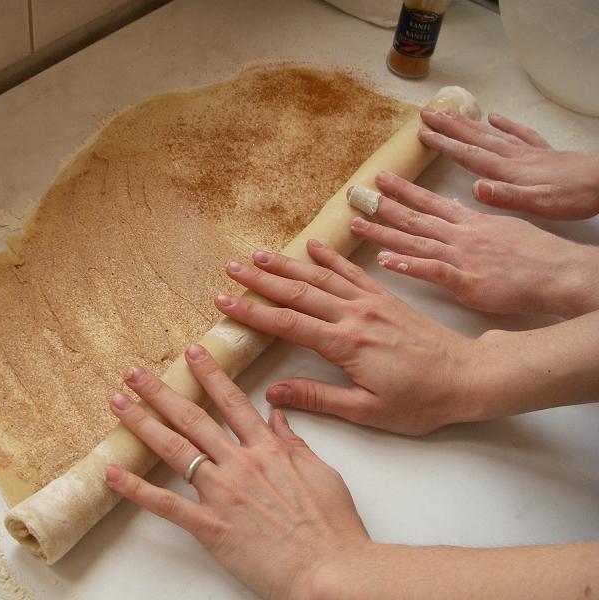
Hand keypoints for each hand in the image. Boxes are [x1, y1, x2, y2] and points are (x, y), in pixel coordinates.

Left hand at [105, 346, 369, 599]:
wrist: (330, 571)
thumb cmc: (332, 527)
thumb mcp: (322, 473)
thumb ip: (295, 443)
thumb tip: (277, 416)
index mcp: (269, 449)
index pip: (232, 401)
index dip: (210, 374)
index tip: (193, 352)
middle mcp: (240, 464)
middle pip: (193, 418)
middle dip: (162, 391)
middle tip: (136, 372)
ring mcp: (222, 493)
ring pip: (174, 449)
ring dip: (143, 423)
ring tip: (119, 403)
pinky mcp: (210, 526)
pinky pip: (165, 504)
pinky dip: (135, 488)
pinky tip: (112, 472)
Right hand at [217, 241, 479, 434]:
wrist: (469, 376)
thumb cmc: (421, 401)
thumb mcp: (368, 411)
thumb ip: (318, 398)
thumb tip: (272, 392)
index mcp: (346, 344)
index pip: (288, 323)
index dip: (253, 312)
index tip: (224, 301)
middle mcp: (354, 315)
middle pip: (298, 291)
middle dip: (261, 280)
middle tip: (231, 267)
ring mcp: (371, 301)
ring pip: (321, 277)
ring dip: (287, 264)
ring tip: (258, 254)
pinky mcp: (386, 297)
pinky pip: (352, 271)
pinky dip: (330, 257)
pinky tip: (312, 244)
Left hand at [350, 171, 598, 317]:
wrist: (557, 272)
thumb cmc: (535, 255)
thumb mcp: (503, 228)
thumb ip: (477, 220)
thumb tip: (460, 207)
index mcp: (469, 223)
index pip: (429, 202)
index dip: (403, 190)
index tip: (381, 178)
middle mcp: (459, 235)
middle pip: (413, 217)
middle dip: (382, 204)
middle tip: (354, 193)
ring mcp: (459, 256)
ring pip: (413, 241)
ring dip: (382, 233)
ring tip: (356, 225)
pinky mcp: (464, 279)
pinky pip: (429, 270)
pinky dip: (406, 265)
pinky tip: (384, 262)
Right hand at [418, 108, 598, 218]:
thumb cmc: (573, 197)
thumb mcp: (538, 205)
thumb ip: (505, 196)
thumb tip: (474, 188)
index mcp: (508, 171)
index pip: (469, 155)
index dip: (444, 145)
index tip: (423, 134)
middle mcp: (514, 157)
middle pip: (475, 138)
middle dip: (448, 127)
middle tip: (426, 114)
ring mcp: (528, 152)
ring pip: (491, 133)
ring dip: (467, 123)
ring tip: (449, 113)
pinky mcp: (543, 152)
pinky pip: (520, 134)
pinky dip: (505, 124)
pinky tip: (495, 117)